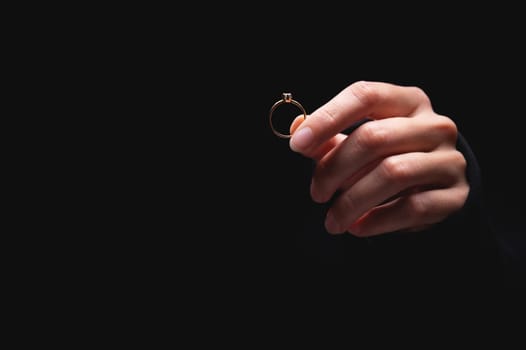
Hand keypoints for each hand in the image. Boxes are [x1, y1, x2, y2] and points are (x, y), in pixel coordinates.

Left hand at [289, 81, 468, 235]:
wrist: (436, 188)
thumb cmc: (390, 157)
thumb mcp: (360, 141)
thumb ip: (330, 136)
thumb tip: (297, 126)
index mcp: (407, 102)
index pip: (365, 96)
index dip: (328, 117)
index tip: (297, 143)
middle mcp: (434, 125)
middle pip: (373, 138)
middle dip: (334, 168)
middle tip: (316, 193)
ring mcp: (449, 160)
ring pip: (393, 173)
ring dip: (352, 201)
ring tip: (332, 219)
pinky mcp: (455, 195)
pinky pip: (412, 208)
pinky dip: (377, 221)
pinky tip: (357, 227)